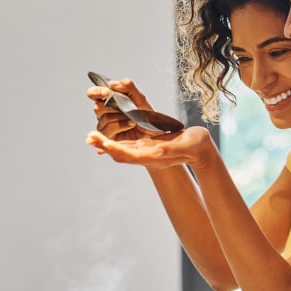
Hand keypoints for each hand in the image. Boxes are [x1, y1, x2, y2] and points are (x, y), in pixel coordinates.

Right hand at [86, 78, 167, 140]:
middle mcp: (104, 113)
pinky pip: (109, 129)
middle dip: (113, 106)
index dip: (96, 92)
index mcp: (109, 101)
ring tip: (133, 118)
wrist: (155, 133)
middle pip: (97, 106)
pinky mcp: (108, 138)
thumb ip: (128, 87)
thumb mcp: (140, 98)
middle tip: (126, 107)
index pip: (93, 94)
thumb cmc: (147, 117)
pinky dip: (122, 125)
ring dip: (121, 116)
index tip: (106, 92)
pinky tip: (131, 124)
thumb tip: (112, 84)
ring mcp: (104, 126)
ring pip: (104, 118)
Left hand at [86, 126, 216, 170]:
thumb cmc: (196, 147)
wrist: (201, 150)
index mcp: (154, 156)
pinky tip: (107, 134)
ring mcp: (146, 151)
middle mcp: (147, 155)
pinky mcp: (147, 145)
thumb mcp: (186, 146)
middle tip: (89, 136)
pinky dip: (115, 140)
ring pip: (121, 149)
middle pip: (120, 153)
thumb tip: (156, 150)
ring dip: (106, 143)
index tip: (101, 142)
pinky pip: (127, 144)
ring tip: (92, 135)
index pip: (129, 154)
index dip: (114, 148)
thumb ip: (171, 149)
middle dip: (104, 145)